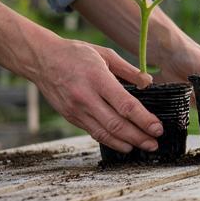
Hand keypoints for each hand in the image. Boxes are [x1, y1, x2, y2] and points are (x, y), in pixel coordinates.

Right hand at [33, 39, 164, 152]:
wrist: (41, 60)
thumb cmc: (75, 54)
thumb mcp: (105, 54)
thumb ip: (128, 70)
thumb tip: (148, 82)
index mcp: (98, 79)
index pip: (125, 105)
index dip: (143, 120)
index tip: (158, 128)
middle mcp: (86, 97)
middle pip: (117, 124)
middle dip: (139, 137)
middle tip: (155, 143)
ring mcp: (76, 110)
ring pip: (105, 134)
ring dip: (127, 143)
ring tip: (144, 147)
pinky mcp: (71, 117)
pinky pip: (94, 133)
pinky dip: (111, 141)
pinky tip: (125, 144)